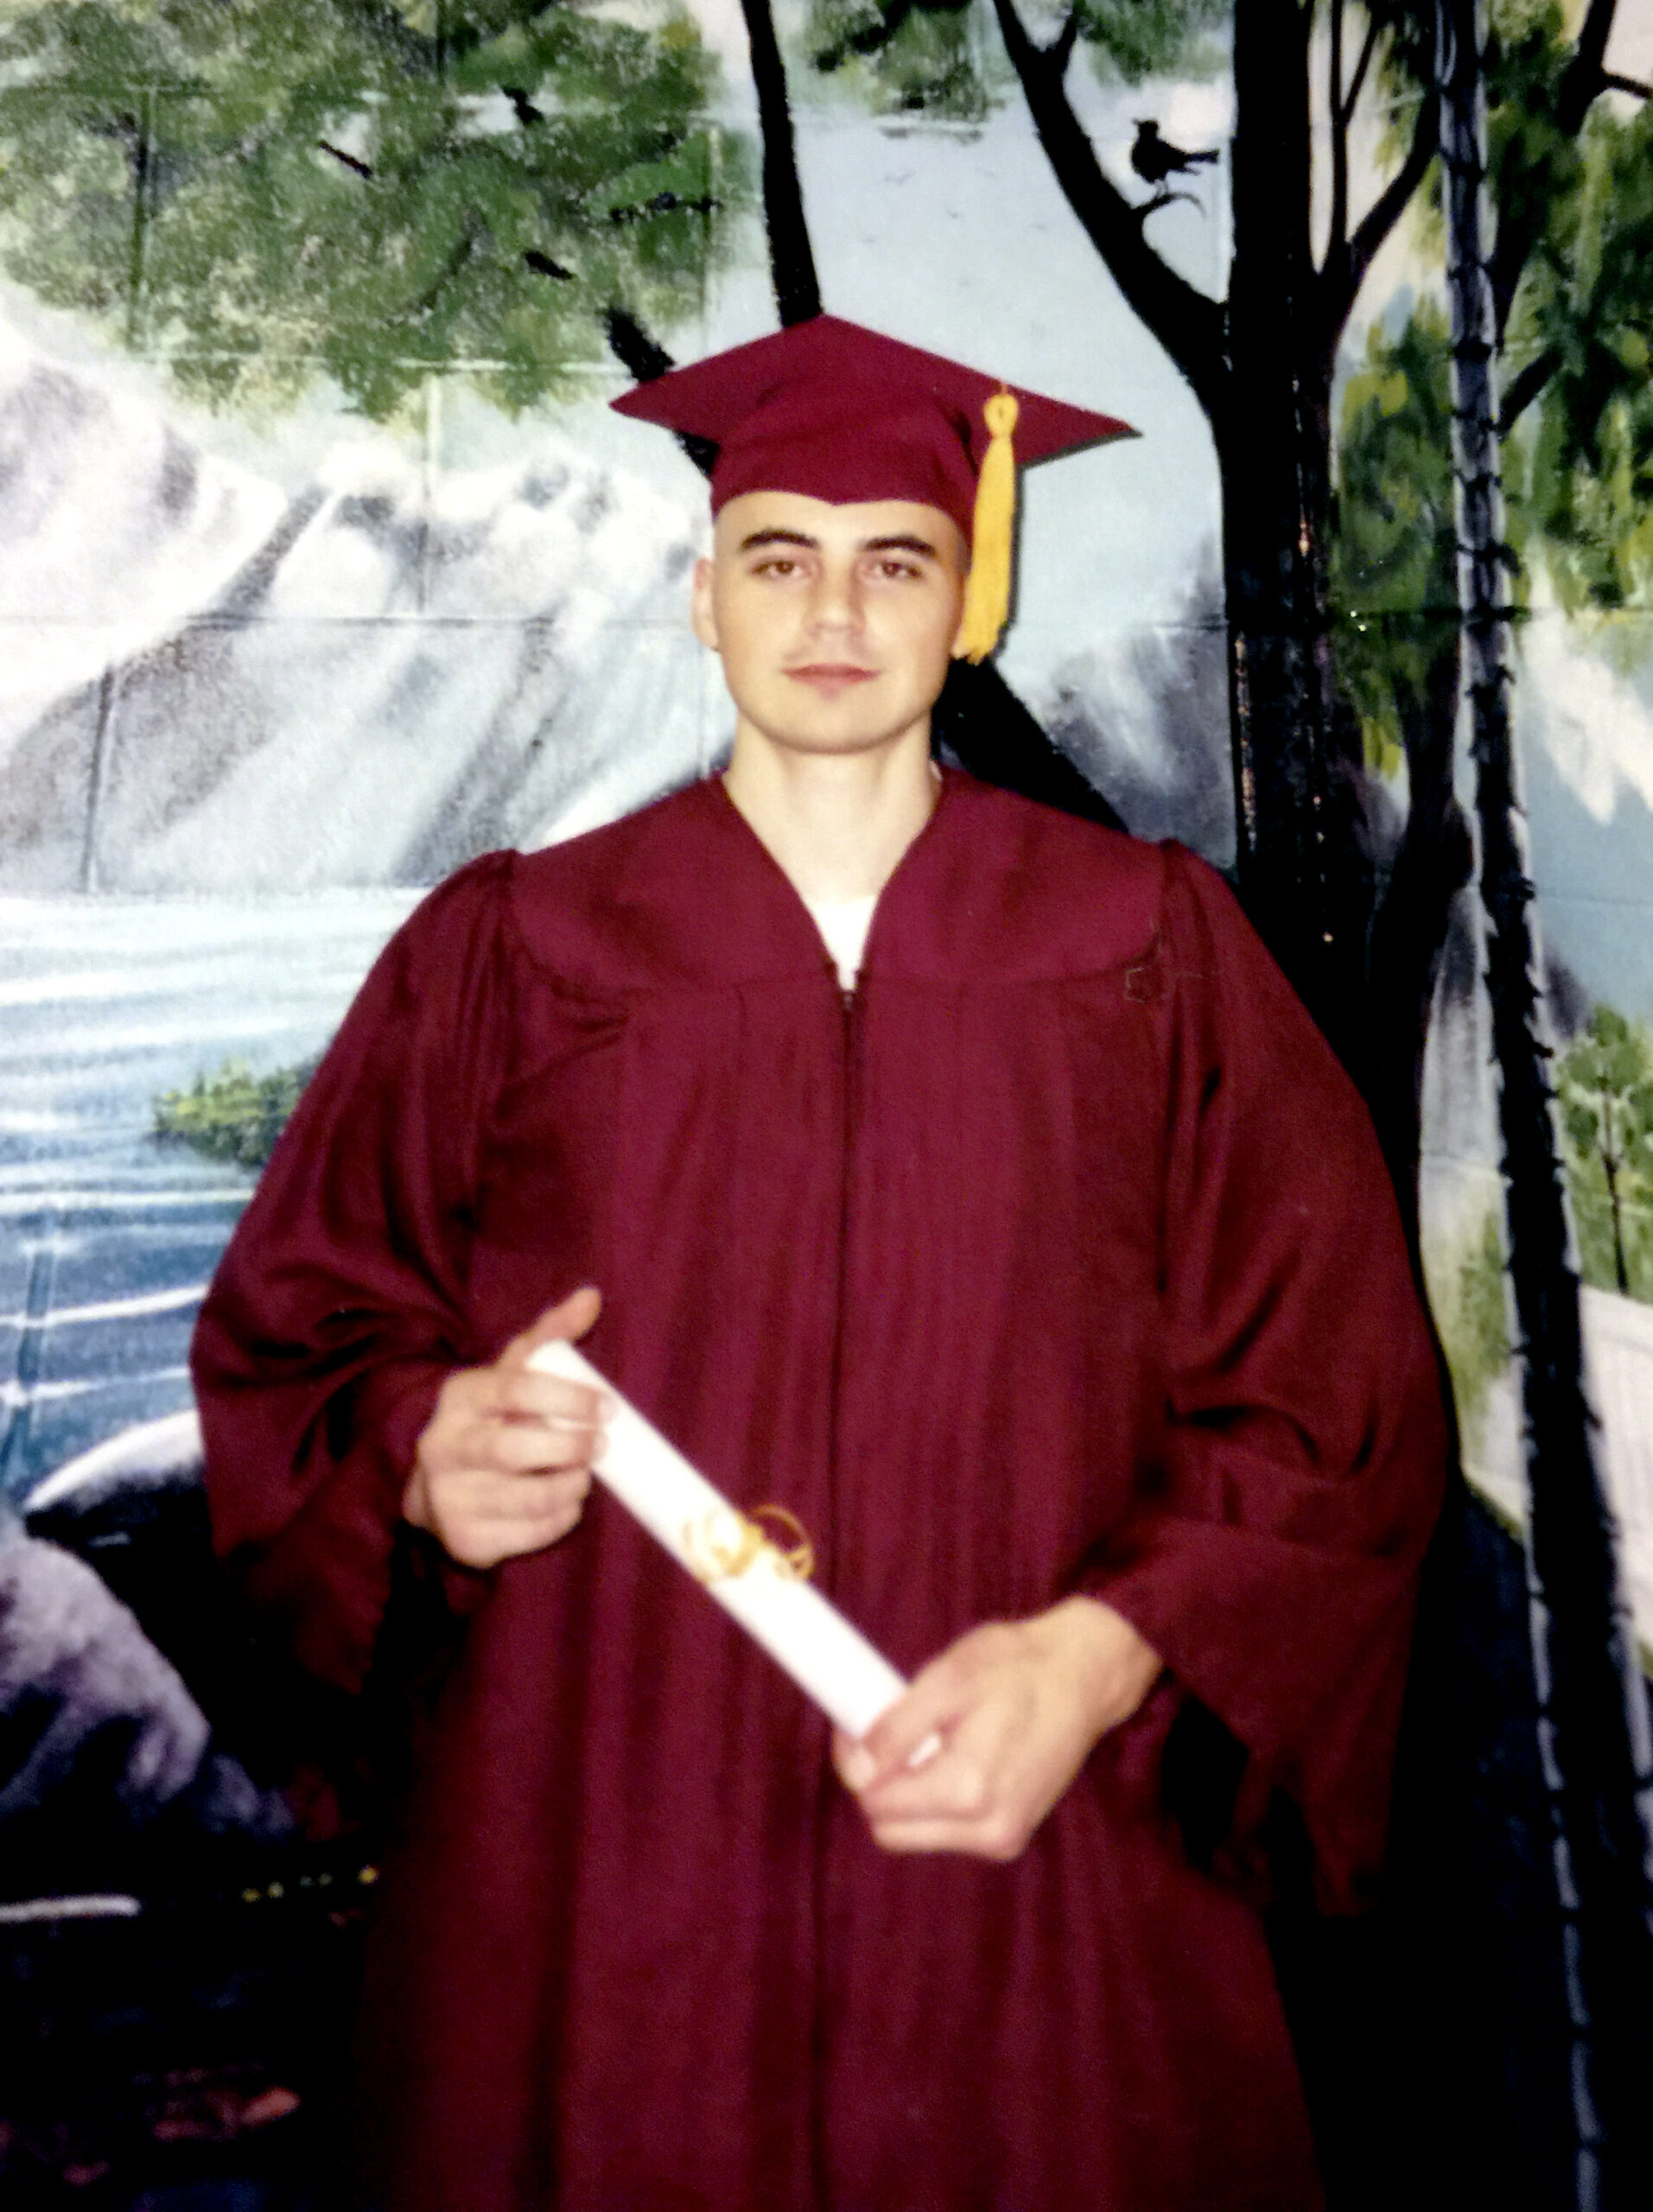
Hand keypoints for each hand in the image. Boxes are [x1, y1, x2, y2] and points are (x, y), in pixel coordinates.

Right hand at [403, 1286, 605, 1570]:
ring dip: (567, 1488)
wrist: (431, 1483)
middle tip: (600, 1445)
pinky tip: (567, 1505)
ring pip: (521, 1498)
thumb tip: (591, 1297)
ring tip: (584, 1477)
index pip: (514, 1389)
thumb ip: (549, 1337)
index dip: (567, 1398)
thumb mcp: (510, 1373)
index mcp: (461, 1396)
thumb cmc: (489, 1419)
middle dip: (566, 1448)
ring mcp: (449, 1496)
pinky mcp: (464, 1540)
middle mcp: (445, 1446)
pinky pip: (523, 1535)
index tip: (607, 1407)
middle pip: (510, 1449)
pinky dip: (557, 1521)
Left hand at [833, 1596, 1161, 1860]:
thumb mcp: (948, 1678)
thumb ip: (897, 1729)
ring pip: (917, 1834)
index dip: (857, 1760)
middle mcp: (988, 1830)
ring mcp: (1004, 1838)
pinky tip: (960, 1756)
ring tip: (937, 1740)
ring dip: (911, 1793)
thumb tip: (857, 1771)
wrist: (1084, 1676)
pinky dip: (939, 1800)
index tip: (860, 1723)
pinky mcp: (1012, 1836)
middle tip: (897, 1732)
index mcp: (969, 1790)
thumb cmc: (1018, 1666)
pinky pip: (949, 1831)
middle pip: (891, 1830)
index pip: (875, 1803)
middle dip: (882, 1783)